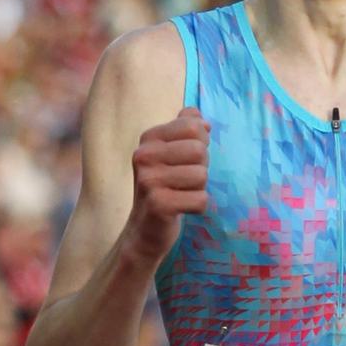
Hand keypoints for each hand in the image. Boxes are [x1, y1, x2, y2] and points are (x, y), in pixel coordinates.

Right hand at [123, 106, 209, 264]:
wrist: (144, 230)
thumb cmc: (164, 187)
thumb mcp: (170, 154)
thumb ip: (184, 129)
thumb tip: (199, 116)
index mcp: (148, 138)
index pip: (193, 126)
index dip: (201, 142)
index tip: (187, 159)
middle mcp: (144, 156)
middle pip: (200, 150)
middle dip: (201, 168)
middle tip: (184, 181)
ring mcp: (148, 180)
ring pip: (201, 175)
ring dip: (199, 189)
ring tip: (181, 194)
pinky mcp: (158, 204)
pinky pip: (200, 199)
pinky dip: (197, 207)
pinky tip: (180, 209)